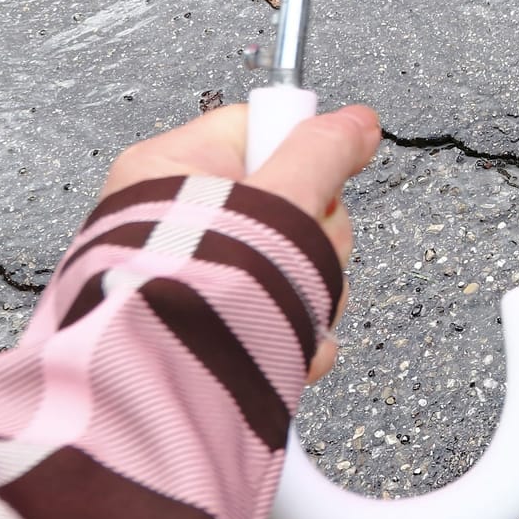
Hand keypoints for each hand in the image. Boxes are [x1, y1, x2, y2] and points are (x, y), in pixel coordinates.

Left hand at [100, 104, 380, 381]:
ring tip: (287, 309)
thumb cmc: (194, 295)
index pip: (262, 131)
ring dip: (310, 288)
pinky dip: (295, 330)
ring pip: (293, 260)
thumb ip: (322, 151)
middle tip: (295, 253)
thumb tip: (356, 121)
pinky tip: (288, 343)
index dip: (304, 156)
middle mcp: (180, 220)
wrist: (162, 397)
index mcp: (172, 169)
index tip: (319, 183)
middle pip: (290, 199)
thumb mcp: (278, 200)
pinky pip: (280, 308)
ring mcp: (200, 274)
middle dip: (312, 237)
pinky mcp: (220, 323)